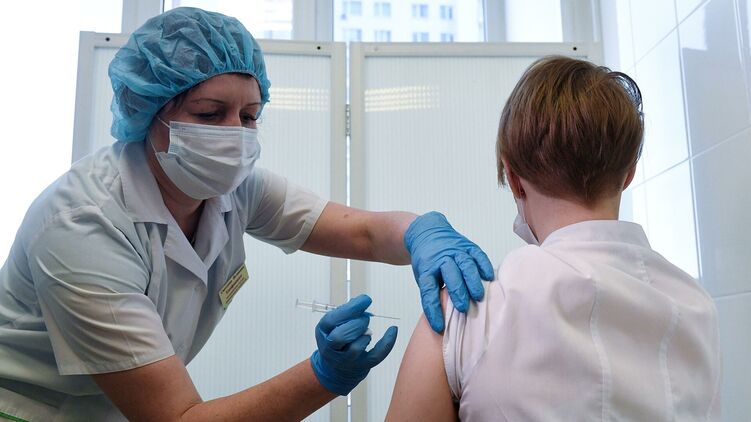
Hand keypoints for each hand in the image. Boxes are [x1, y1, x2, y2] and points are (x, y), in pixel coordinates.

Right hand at [310, 295, 397, 394]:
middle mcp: (331, 348)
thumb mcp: (334, 323)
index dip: (350, 309)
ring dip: (364, 335)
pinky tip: (392, 330)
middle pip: (341, 336)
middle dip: (357, 323)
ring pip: (355, 348)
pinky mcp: (362, 365)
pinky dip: (387, 342)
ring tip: (366, 331)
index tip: (365, 300)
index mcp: (323, 331)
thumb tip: (359, 301)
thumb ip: (346, 312)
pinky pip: (376, 356)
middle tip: (365, 318)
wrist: (337, 366)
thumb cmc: (337, 338)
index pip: (332, 320)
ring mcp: (346, 360)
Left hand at [404, 211, 494, 332]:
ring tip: (479, 296)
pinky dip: (484, 265)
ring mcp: (455, 251)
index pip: (428, 291)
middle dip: (457, 292)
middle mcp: (441, 259)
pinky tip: (489, 276)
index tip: (438, 326)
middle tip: (464, 309)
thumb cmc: (428, 263)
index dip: (433, 310)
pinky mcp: (468, 246)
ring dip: (472, 280)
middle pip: (450, 275)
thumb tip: (445, 321)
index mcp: (427, 269)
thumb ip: (434, 293)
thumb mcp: (424, 277)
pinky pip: (477, 254)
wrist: (427, 233)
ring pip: (465, 264)